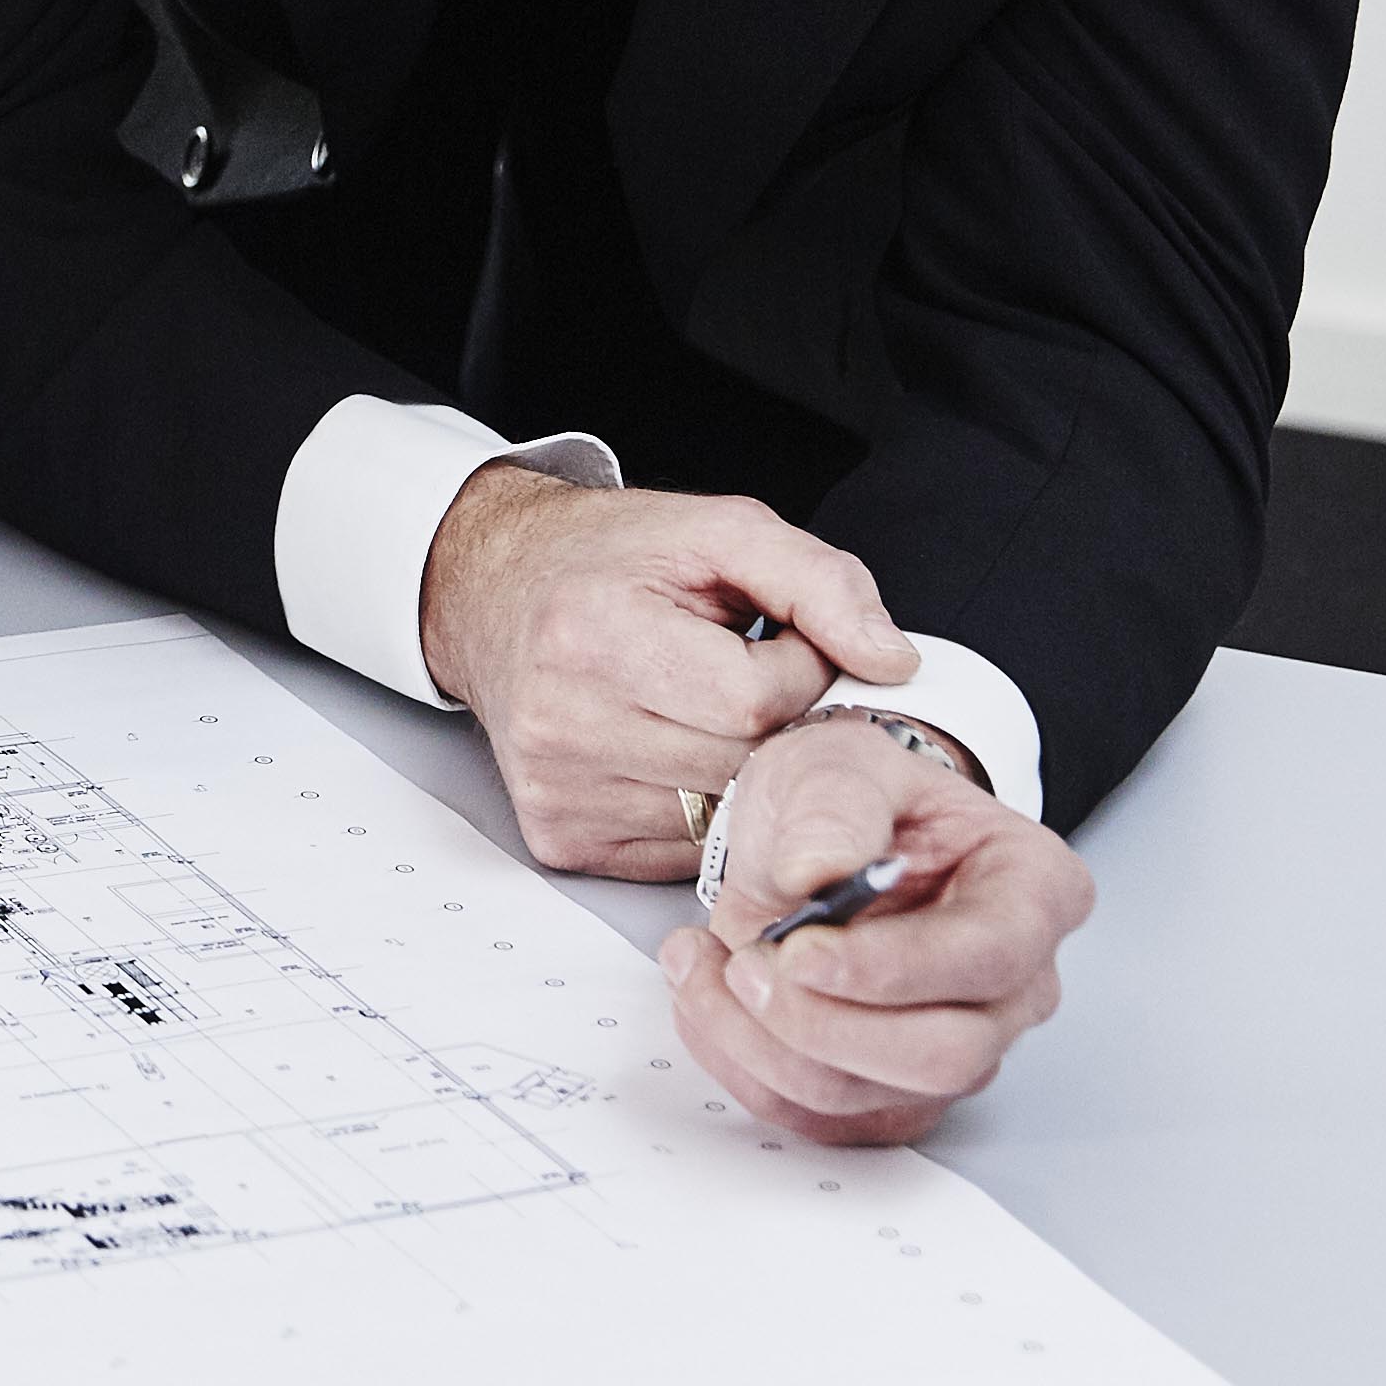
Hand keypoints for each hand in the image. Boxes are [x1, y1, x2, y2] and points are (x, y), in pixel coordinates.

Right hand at [419, 464, 904, 878]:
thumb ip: (820, 583)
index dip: (795, 668)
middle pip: (741, 765)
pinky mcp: (559, 834)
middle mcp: (560, 718)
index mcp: (594, 633)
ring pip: (718, 817)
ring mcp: (556, 786)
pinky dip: (696, 808)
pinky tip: (669, 753)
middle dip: (771, 723)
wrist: (493, 592)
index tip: (768, 640)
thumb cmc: (604, 562)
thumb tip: (892, 662)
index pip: (759, 700)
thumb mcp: (719, 532)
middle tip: (740, 675)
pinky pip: (679, 853)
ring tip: (700, 709)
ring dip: (737, 769)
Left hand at [655, 712, 1096, 1143]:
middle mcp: (1014, 988)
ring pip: (869, 1095)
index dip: (891, 967)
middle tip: (745, 964)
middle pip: (944, 1054)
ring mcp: (958, 1049)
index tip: (800, 949)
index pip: (987, 957)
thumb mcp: (837, 763)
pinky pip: (816, 1115)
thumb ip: (833, 804)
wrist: (810, 844)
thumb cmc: (850, 802)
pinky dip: (742, 1064)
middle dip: (821, 1023)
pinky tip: (710, 999)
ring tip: (704, 964)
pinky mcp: (892, 1091)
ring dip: (759, 1042)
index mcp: (1034, 892)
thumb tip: (818, 869)